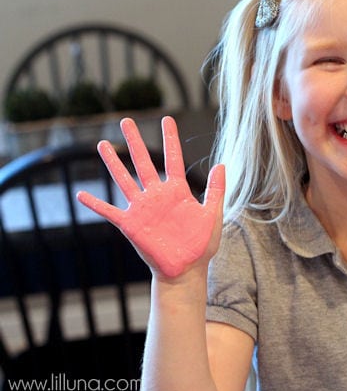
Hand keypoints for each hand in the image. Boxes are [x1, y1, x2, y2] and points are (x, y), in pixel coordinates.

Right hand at [76, 116, 224, 278]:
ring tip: (102, 144)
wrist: (186, 270)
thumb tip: (221, 164)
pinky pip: (109, 211)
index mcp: (178, 191)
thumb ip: (216, 190)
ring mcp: (142, 209)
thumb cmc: (202, 245)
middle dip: (135, 142)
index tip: (167, 119)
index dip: (170, 139)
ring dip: (113, 163)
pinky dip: (95, 204)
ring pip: (124, 180)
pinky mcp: (130, 225)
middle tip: (127, 121)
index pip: (173, 159)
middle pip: (144, 162)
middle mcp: (157, 195)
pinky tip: (81, 194)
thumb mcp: (213, 215)